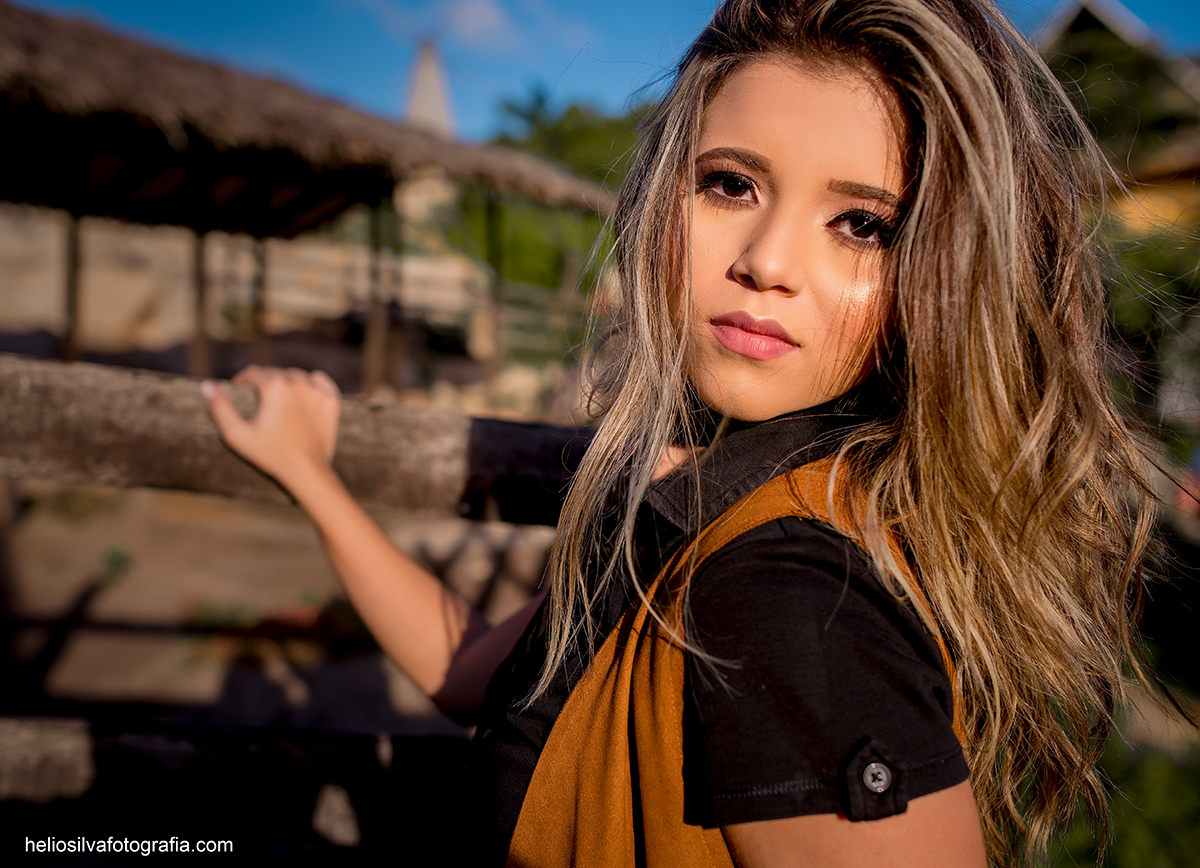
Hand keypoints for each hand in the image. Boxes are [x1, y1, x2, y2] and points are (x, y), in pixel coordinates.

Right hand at [201, 366, 340, 490]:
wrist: (307, 471)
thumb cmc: (270, 454)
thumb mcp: (237, 434)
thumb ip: (220, 408)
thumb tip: (207, 385)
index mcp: (274, 387)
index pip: (253, 373)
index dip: (242, 380)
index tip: (239, 389)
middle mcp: (297, 383)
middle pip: (275, 374)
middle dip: (263, 382)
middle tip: (258, 398)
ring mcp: (317, 391)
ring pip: (296, 376)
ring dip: (286, 382)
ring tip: (278, 398)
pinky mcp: (332, 401)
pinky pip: (320, 381)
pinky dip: (311, 383)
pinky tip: (304, 392)